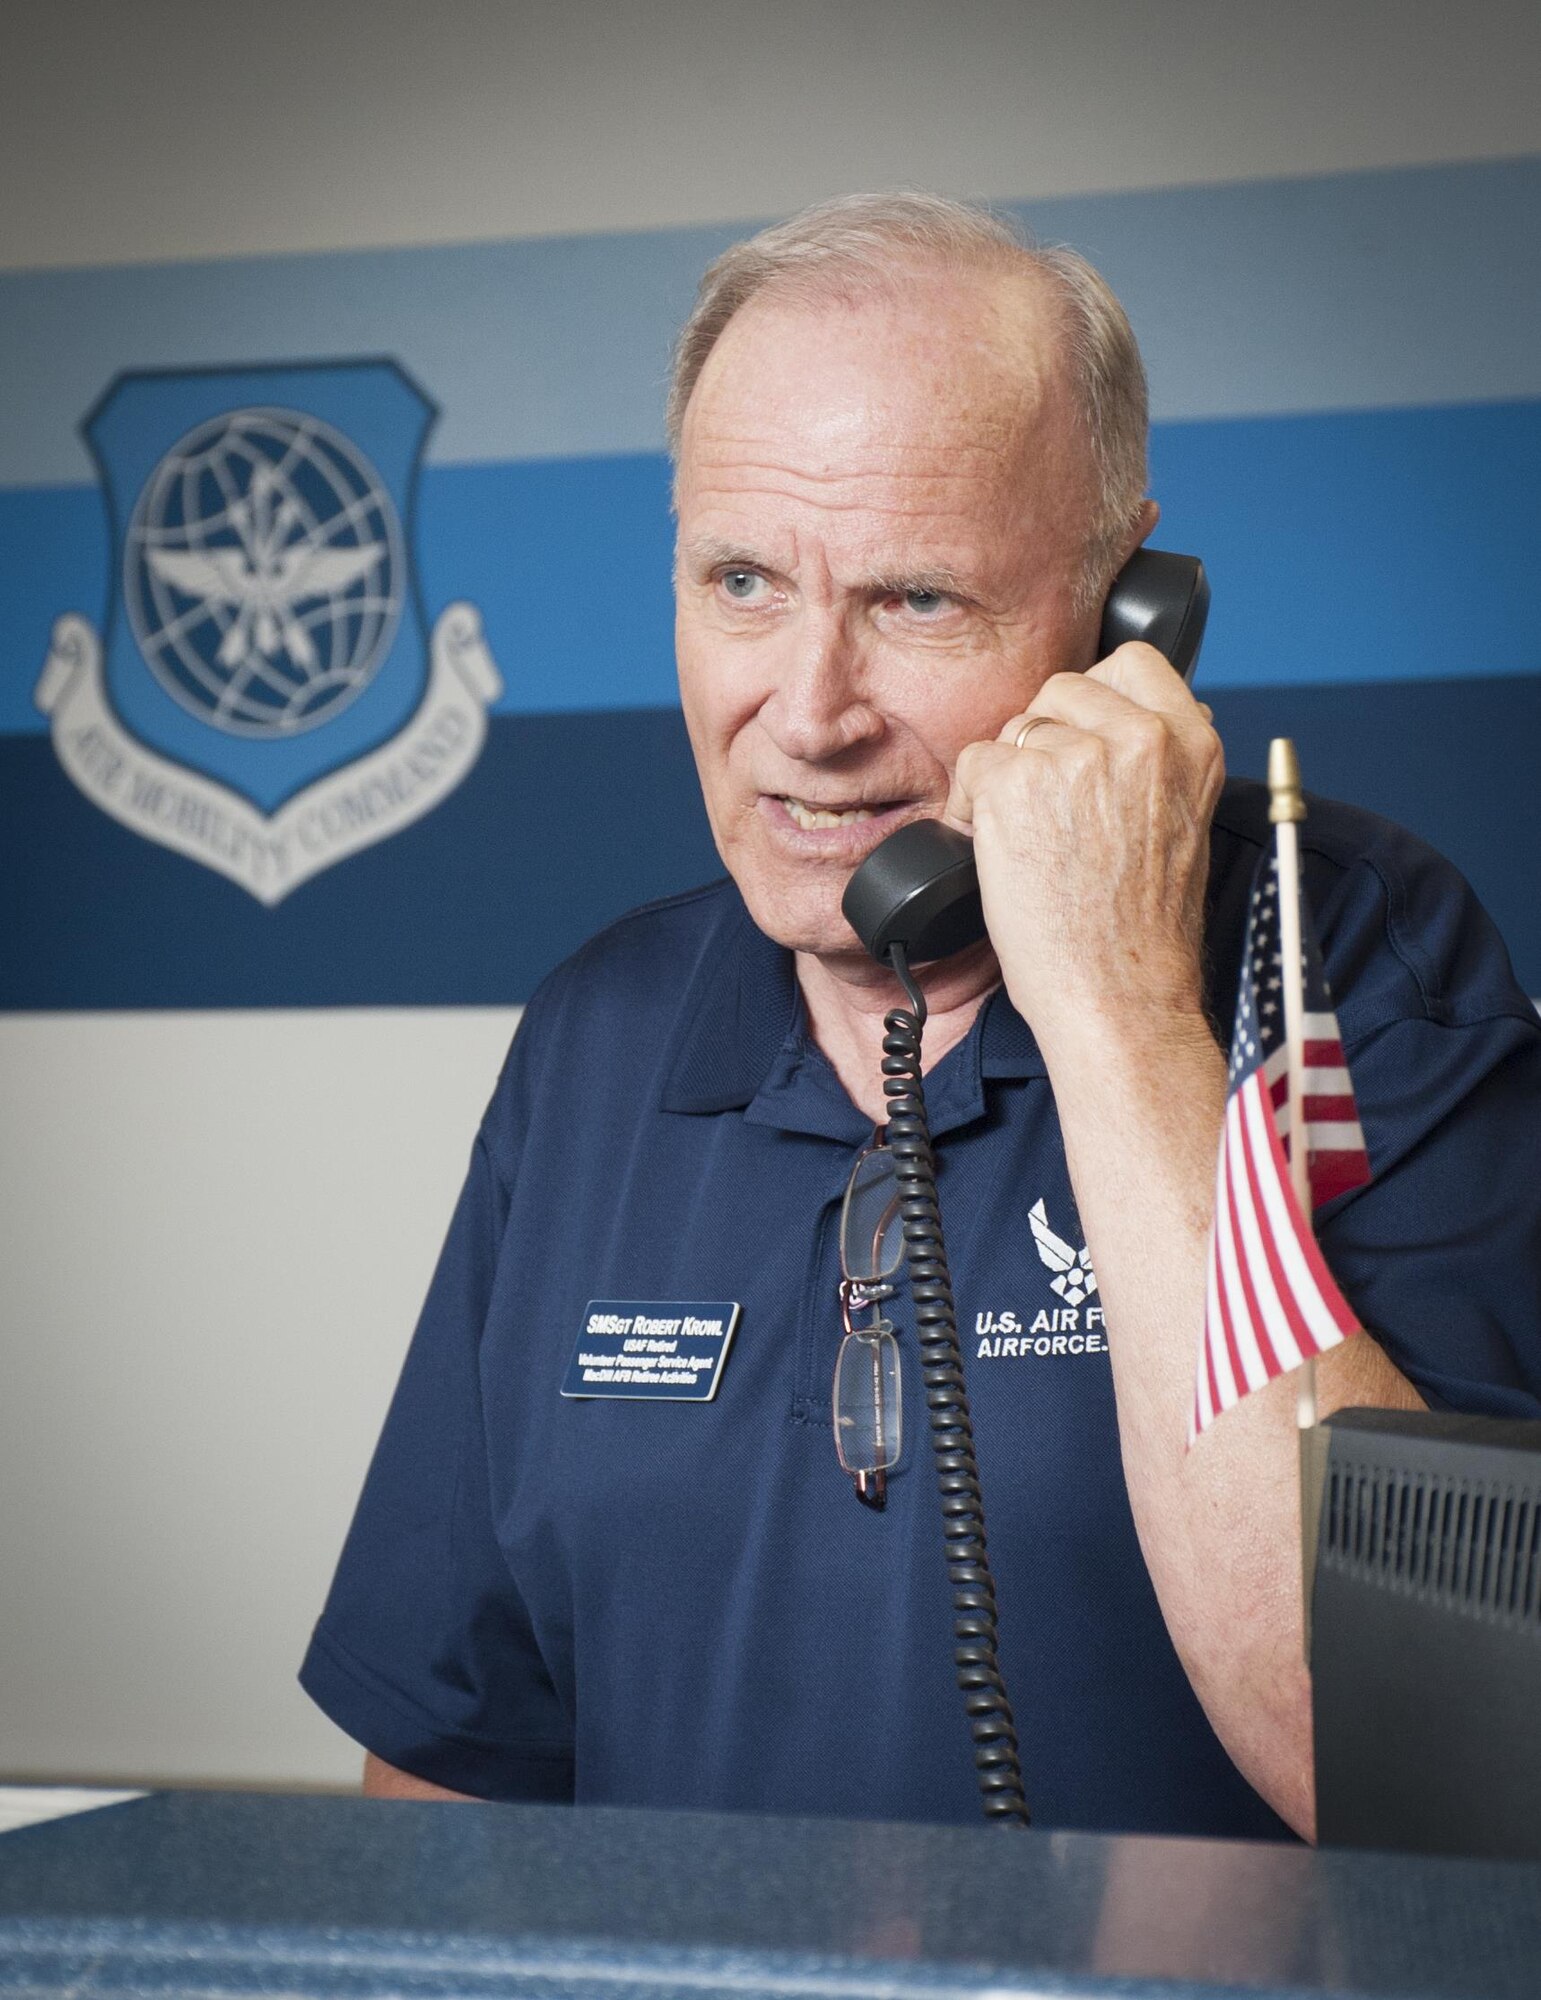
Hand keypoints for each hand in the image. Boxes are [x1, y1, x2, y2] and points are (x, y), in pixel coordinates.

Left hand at [945, 643, 1223, 1046]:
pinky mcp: (1016, 784)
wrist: (1119, 993)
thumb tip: (1122, 721)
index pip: (1131, 662)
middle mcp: (1141, 738)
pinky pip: (973, 765)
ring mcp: (1077, 757)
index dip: (1094, 700)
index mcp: (1192, 742)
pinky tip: (997, 850)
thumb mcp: (1182, 821)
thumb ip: (1156, 762)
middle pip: (1060, 689)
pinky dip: (969, 807)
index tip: (1084, 741)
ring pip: (1014, 729)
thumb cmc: (1144, 929)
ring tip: (1032, 839)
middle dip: (1045, 741)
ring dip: (1008, 778)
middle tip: (1053, 809)